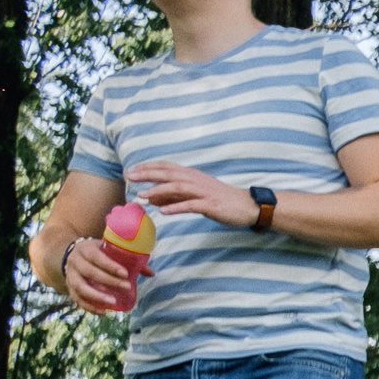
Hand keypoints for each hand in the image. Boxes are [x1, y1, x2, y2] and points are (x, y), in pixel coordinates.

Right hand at [60, 238, 132, 313]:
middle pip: (89, 272)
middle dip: (108, 280)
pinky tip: (103, 312)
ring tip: (113, 302)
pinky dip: (89, 307)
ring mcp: (70, 275)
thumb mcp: (108, 250)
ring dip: (96, 296)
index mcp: (85, 249)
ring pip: (80, 287)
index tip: (125, 274)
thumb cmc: (97, 252)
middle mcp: (75, 261)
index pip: (96, 257)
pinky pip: (76, 298)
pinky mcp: (69, 287)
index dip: (110, 265)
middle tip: (127, 287)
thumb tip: (151, 274)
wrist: (72, 254)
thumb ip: (128, 260)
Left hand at [128, 160, 257, 228]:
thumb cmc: (221, 200)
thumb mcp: (195, 195)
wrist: (248, 206)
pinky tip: (164, 212)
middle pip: (168, 174)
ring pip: (177, 187)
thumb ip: (174, 196)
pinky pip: (191, 205)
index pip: (166, 167)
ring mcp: (204, 192)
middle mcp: (196, 180)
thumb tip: (152, 199)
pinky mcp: (211, 205)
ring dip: (158, 191)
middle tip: (130, 176)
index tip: (131, 170)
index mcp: (192, 175)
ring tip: (142, 196)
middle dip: (147, 174)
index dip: (148, 167)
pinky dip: (176, 207)